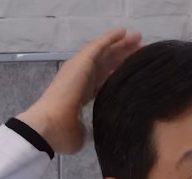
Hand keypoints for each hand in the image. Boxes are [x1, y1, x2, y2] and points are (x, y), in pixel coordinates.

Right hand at [16, 28, 142, 155]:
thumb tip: (95, 134)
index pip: (102, 81)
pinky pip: (98, 45)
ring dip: (120, 45)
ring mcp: (79, 68)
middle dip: (123, 57)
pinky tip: (124, 32)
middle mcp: (80, 78)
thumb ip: (90, 130)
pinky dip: (111, 38)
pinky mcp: (81, 61)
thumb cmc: (63, 132)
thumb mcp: (82, 133)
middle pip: (106, 63)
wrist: (50, 125)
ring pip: (104, 52)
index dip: (116, 75)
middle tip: (140, 51)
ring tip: (137, 38)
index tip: (133, 72)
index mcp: (81, 95)